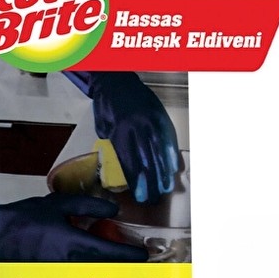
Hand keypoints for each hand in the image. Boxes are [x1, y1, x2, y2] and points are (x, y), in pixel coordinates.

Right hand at [0, 193, 148, 261]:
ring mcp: (62, 273)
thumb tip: (112, 210)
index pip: (111, 253)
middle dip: (123, 265)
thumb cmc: (24, 220)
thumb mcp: (59, 205)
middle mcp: (71, 263)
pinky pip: (79, 275)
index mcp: (75, 244)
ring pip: (93, 274)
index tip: (142, 254)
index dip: (130, 255)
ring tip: (115, 257)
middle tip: (133, 257)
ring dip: (107, 268)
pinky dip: (90, 269)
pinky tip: (90, 258)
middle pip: (107, 270)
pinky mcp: (54, 276)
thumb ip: (89, 206)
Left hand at [67, 71, 180, 203]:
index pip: (130, 162)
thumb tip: (124, 166)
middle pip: (148, 160)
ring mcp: (151, 120)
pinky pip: (168, 138)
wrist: (116, 78)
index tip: (140, 196)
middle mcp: (138, 127)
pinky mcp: (160, 115)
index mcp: (120, 131)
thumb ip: (114, 146)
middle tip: (155, 198)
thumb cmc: (107, 105)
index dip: (137, 182)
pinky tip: (175, 167)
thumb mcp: (103, 128)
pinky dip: (172, 154)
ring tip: (168, 188)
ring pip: (161, 151)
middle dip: (152, 183)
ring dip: (165, 172)